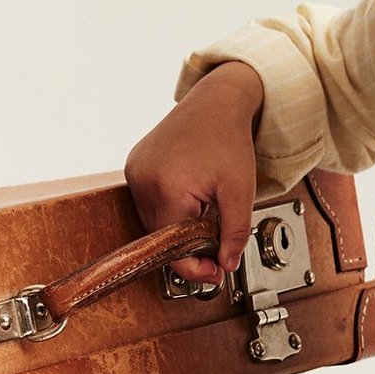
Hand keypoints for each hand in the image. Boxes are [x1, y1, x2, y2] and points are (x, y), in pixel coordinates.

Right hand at [125, 61, 263, 283]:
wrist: (216, 101)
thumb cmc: (228, 139)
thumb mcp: (240, 191)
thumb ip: (234, 232)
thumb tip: (226, 264)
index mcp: (168, 188)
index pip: (172, 249)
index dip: (194, 267)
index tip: (214, 272)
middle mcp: (143, 180)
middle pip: (162, 237)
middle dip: (190, 246)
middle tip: (218, 244)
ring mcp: (134, 172)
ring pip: (154, 222)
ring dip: (178, 228)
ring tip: (206, 212)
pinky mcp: (134, 167)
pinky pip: (148, 203)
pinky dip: (169, 209)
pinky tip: (190, 197)